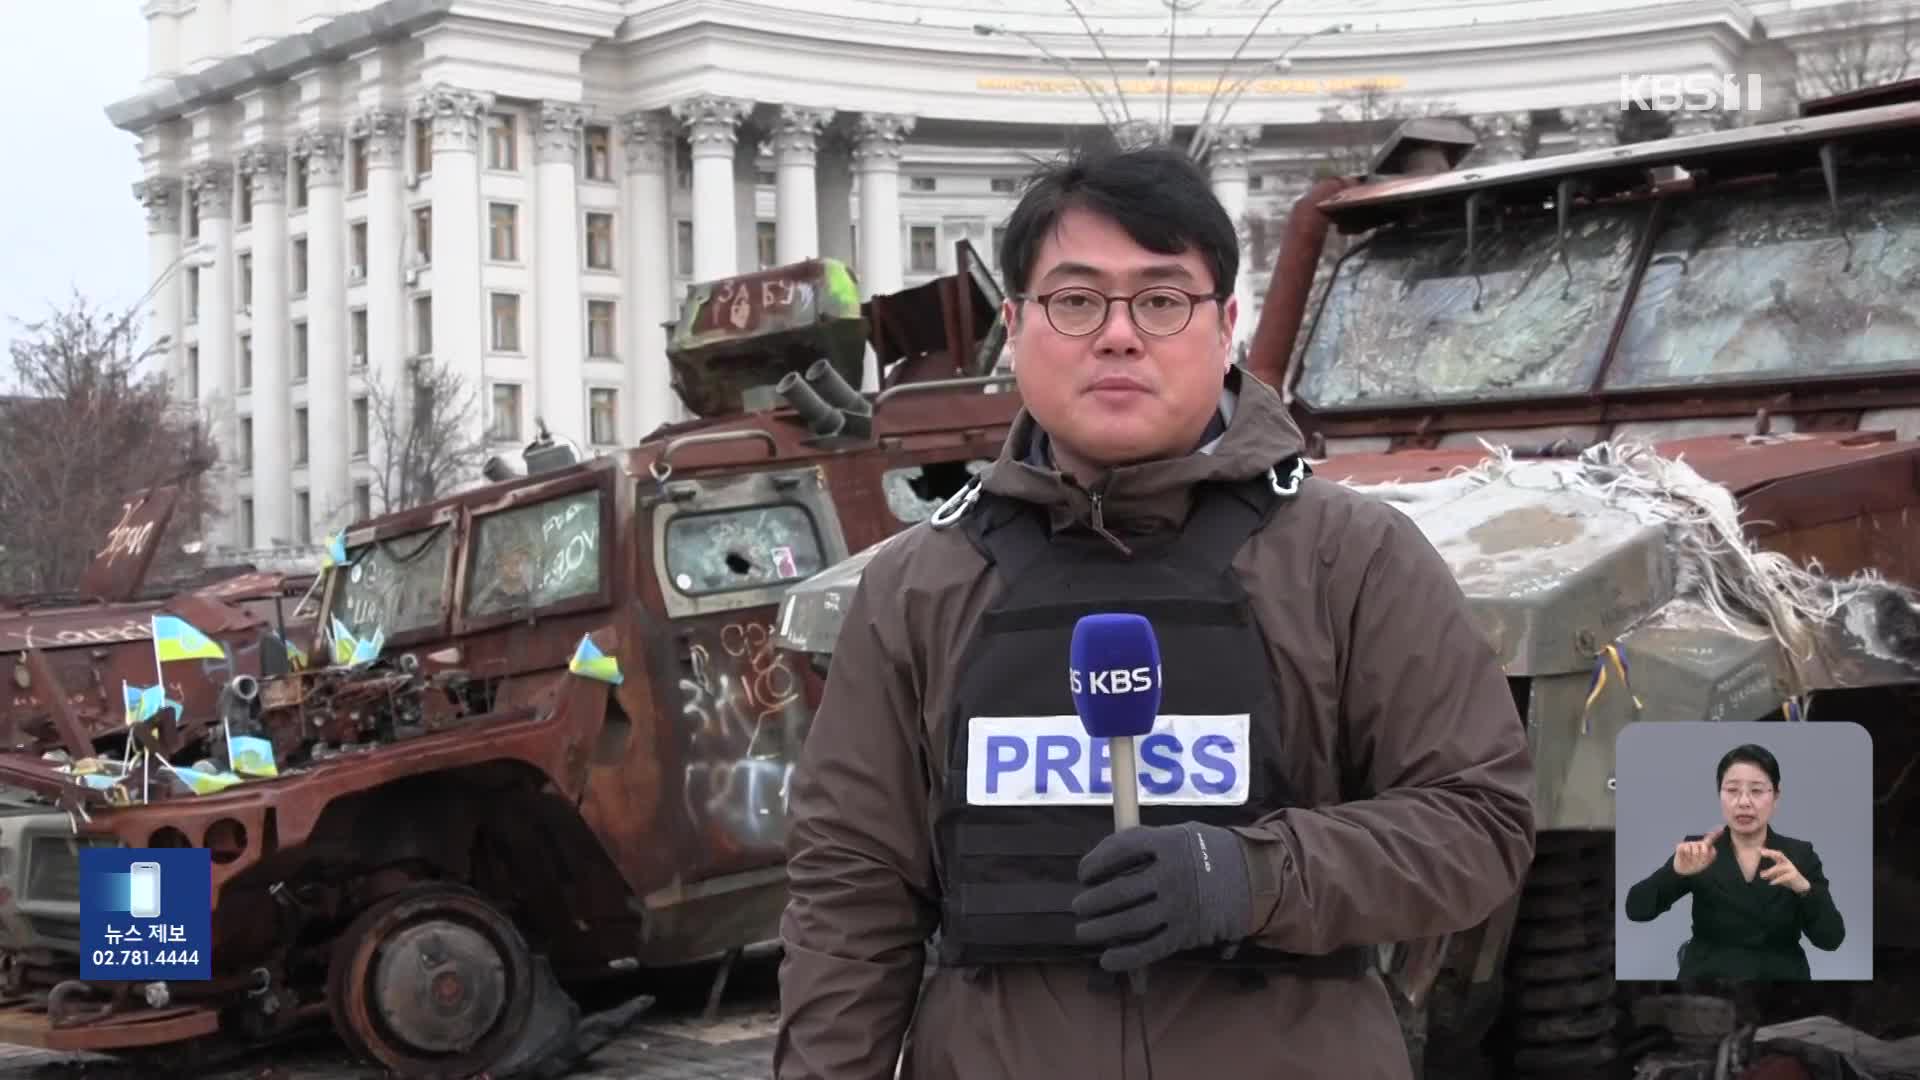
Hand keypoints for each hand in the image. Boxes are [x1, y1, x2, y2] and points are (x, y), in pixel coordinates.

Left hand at [1072, 822, 1252, 973]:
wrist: (1254, 880)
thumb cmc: (1211, 852)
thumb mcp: (1182, 833)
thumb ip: (1147, 843)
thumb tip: (1106, 856)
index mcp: (1168, 843)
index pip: (1119, 850)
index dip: (1095, 862)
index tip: (1083, 873)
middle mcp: (1171, 876)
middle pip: (1118, 891)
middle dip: (1091, 902)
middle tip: (1078, 906)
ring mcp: (1178, 908)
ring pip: (1128, 923)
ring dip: (1100, 929)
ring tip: (1084, 930)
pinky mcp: (1185, 935)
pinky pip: (1148, 950)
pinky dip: (1124, 958)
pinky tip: (1107, 959)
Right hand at [1673, 827, 1722, 875]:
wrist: (1683, 871)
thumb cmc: (1695, 866)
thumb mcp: (1705, 863)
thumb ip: (1709, 854)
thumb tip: (1706, 847)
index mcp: (1705, 847)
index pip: (1711, 839)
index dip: (1716, 833)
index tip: (1721, 828)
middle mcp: (1697, 844)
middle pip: (1704, 848)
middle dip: (1703, 857)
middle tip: (1699, 861)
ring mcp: (1689, 844)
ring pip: (1695, 851)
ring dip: (1693, 859)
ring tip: (1691, 860)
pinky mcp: (1681, 846)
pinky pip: (1686, 850)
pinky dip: (1686, 856)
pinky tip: (1684, 858)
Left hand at [1759, 848, 1811, 893]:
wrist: (1801, 885)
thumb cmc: (1787, 878)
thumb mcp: (1777, 875)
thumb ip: (1770, 874)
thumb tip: (1761, 874)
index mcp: (1783, 861)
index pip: (1776, 854)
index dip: (1769, 851)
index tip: (1759, 849)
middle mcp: (1787, 863)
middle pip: (1779, 855)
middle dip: (1771, 853)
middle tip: (1762, 853)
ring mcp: (1791, 868)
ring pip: (1779, 868)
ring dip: (1769, 871)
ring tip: (1762, 876)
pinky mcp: (1794, 875)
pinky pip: (1784, 877)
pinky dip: (1777, 880)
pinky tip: (1771, 883)